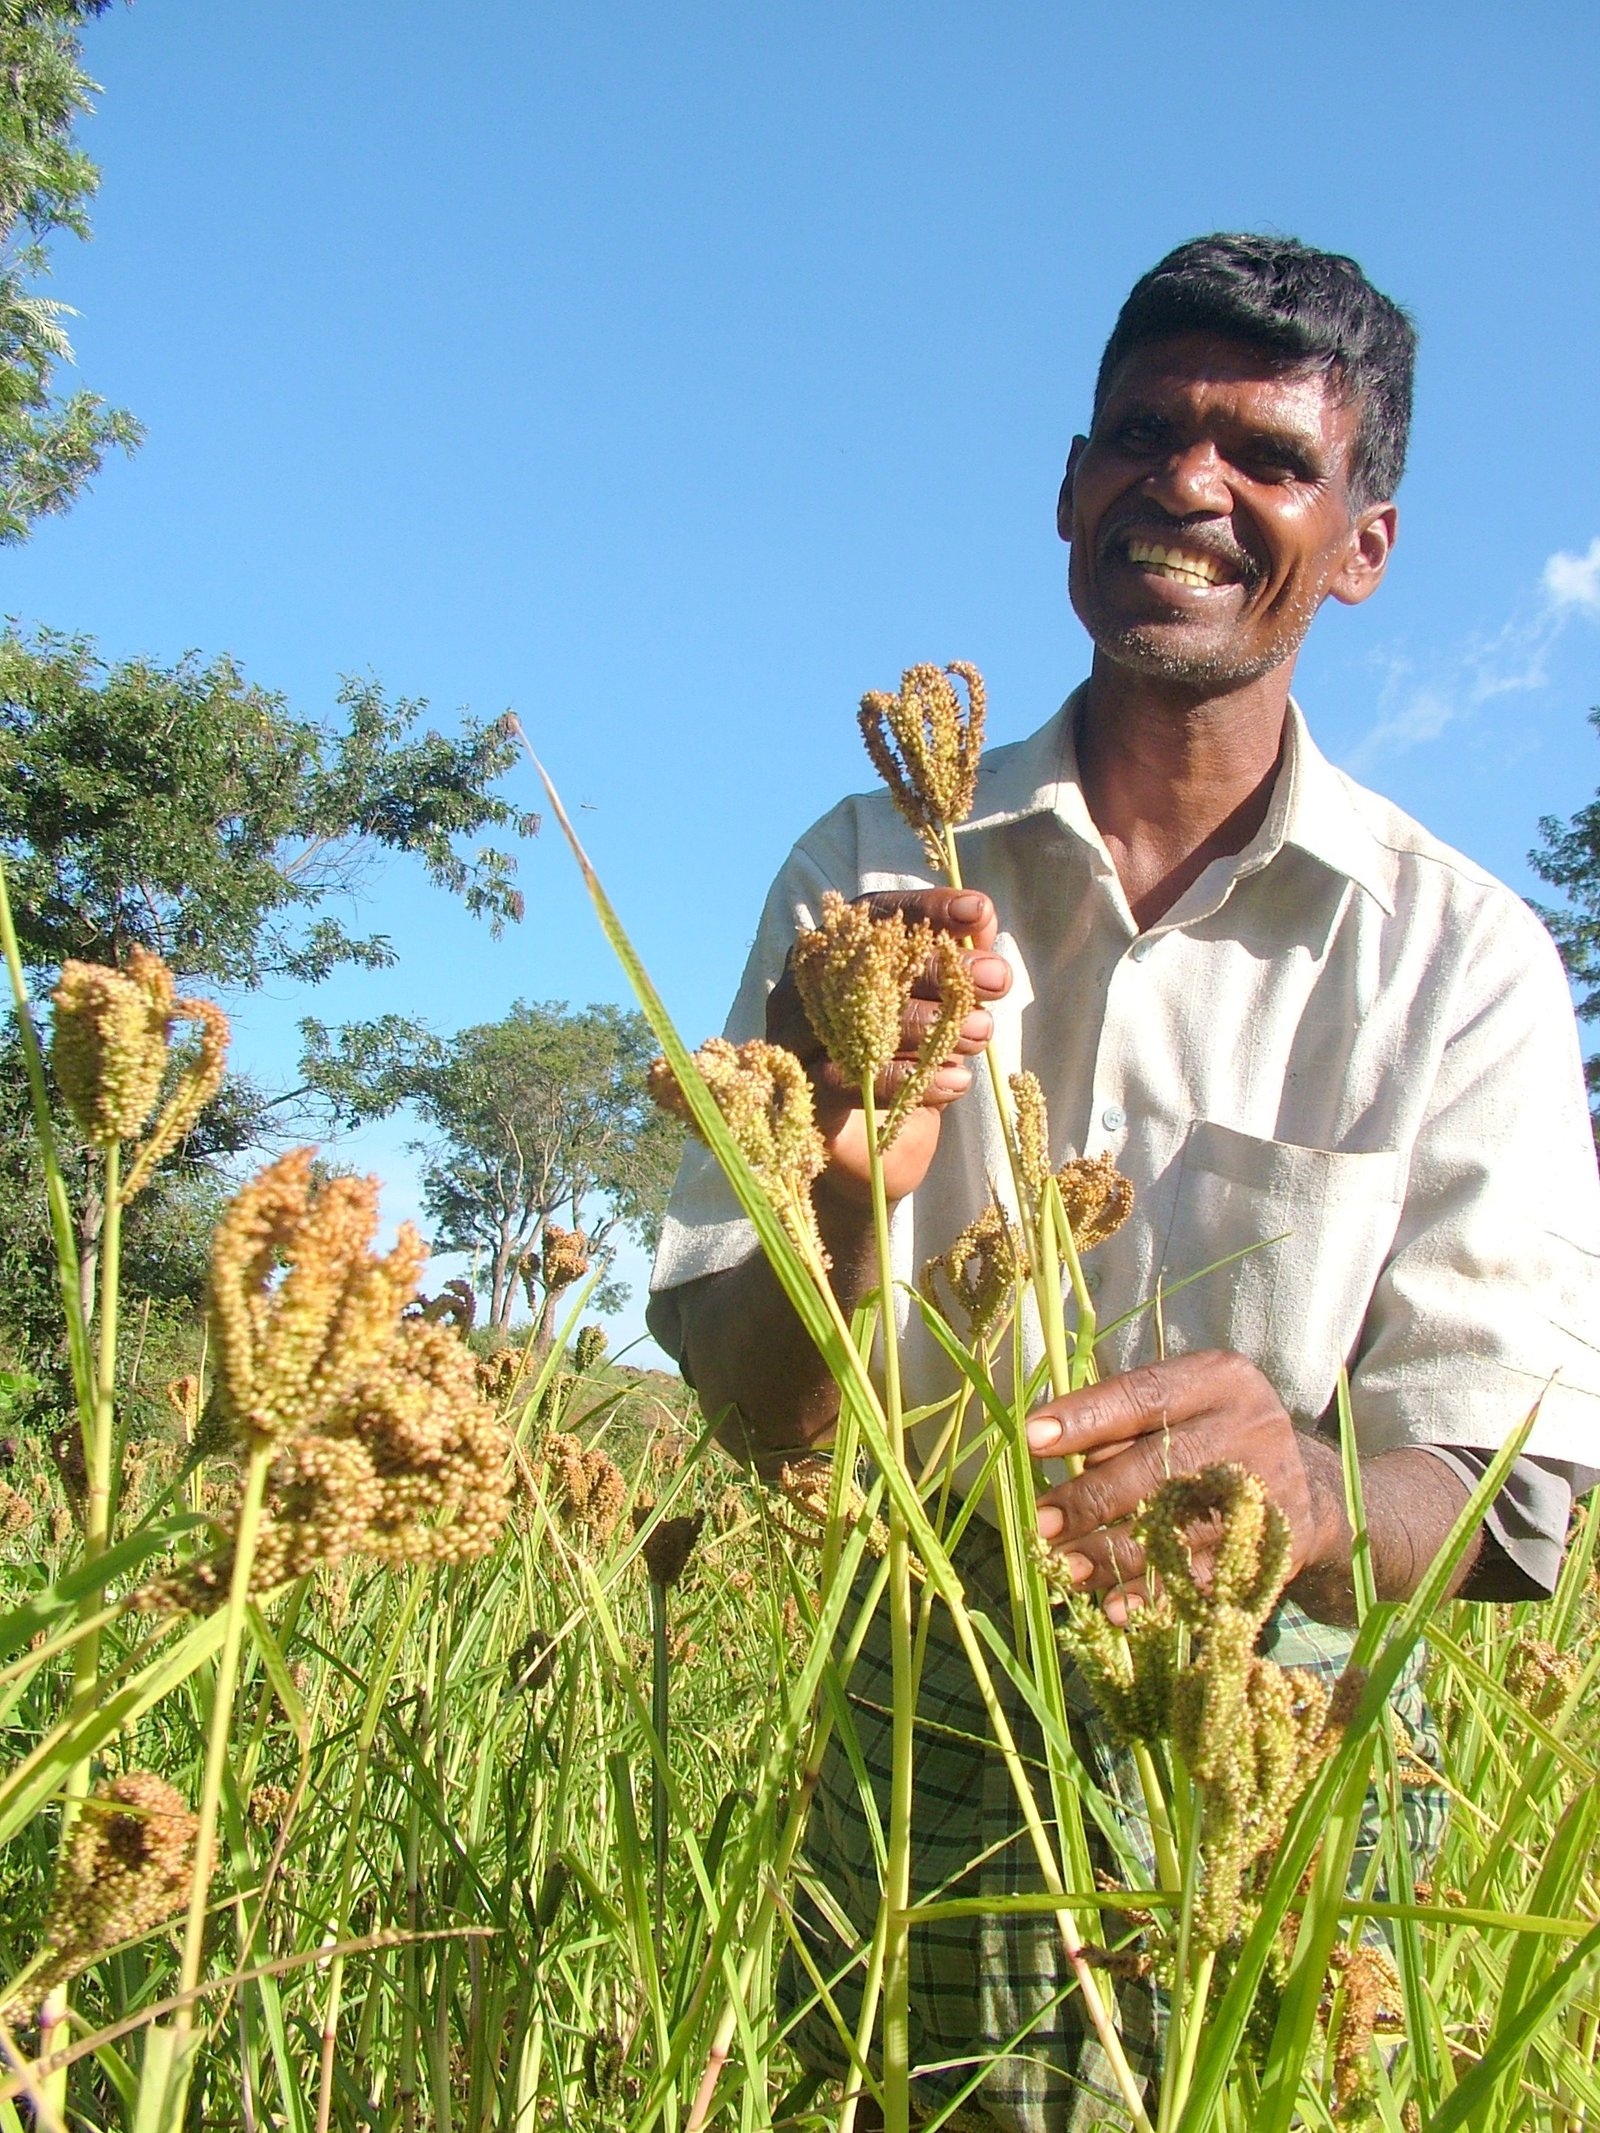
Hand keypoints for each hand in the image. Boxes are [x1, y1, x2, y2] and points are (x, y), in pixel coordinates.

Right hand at [765, 888, 1011, 1205]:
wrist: (872, 1153)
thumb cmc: (905, 1063)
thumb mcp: (940, 1010)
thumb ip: (955, 964)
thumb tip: (983, 922)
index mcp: (835, 954)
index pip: (877, 915)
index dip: (927, 909)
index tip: (980, 913)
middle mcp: (805, 988)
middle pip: (868, 964)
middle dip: (940, 967)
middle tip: (998, 978)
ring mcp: (795, 1040)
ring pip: (856, 1020)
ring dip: (929, 1024)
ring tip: (983, 1030)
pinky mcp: (802, 1094)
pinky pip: (851, 1078)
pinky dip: (909, 1078)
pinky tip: (957, 1080)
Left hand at [1024, 1352, 1346, 1622]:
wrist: (1313, 1490)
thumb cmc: (1214, 1439)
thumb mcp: (1182, 1409)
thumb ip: (1124, 1426)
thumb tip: (1048, 1452)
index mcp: (1220, 1378)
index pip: (1143, 1394)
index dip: (1086, 1418)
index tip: (1032, 1438)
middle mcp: (1251, 1424)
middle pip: (1160, 1465)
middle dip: (1092, 1499)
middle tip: (1042, 1524)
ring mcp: (1270, 1486)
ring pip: (1180, 1526)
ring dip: (1114, 1554)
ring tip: (1063, 1569)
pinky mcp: (1278, 1544)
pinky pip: (1206, 1575)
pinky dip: (1156, 1594)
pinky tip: (1115, 1607)